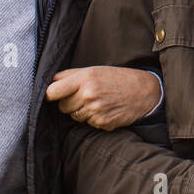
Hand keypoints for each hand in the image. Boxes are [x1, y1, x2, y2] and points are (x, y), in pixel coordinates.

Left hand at [46, 66, 160, 129]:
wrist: (143, 92)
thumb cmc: (117, 79)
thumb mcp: (95, 70)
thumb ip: (71, 75)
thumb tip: (49, 81)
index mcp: (85, 78)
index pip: (52, 91)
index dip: (51, 95)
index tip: (53, 95)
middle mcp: (88, 94)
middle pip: (62, 107)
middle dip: (70, 103)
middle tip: (85, 96)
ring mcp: (95, 111)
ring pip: (74, 116)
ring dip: (82, 111)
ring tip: (98, 102)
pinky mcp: (102, 123)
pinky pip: (88, 124)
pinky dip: (93, 119)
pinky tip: (105, 110)